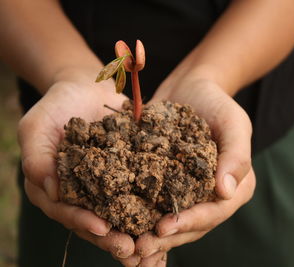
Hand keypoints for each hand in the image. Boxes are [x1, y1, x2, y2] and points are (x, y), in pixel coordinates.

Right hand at [18, 69, 137, 265]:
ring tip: (152, 244)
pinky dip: (149, 207)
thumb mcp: (36, 126)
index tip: (103, 228)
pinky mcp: (127, 174)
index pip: (66, 211)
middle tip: (132, 251)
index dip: (83, 222)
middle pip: (94, 221)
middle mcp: (80, 193)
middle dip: (112, 237)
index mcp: (53, 188)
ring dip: (134, 230)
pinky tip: (165, 217)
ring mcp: (105, 186)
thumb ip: (37, 158)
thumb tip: (50, 190)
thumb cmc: (57, 104)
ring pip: (119, 214)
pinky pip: (137, 193)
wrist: (87, 87)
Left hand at [132, 78, 255, 265]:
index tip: (163, 228)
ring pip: (172, 222)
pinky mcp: (168, 185)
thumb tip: (225, 192)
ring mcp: (190, 193)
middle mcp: (214, 196)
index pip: (215, 212)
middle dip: (166, 238)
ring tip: (126, 245)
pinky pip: (156, 205)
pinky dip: (140, 217)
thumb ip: (236, 156)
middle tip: (138, 249)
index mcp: (236, 186)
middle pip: (192, 225)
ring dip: (150, 236)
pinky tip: (120, 225)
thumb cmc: (217, 103)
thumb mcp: (234, 123)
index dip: (190, 222)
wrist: (192, 88)